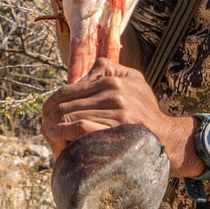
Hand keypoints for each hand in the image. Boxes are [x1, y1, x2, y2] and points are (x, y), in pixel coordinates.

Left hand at [41, 59, 195, 168]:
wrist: (165, 137)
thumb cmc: (146, 109)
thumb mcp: (134, 80)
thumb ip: (109, 70)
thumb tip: (83, 73)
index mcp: (113, 80)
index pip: (71, 88)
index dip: (53, 100)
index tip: (47, 111)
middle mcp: (113, 93)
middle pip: (67, 103)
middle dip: (50, 115)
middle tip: (44, 125)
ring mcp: (115, 113)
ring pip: (70, 116)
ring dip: (54, 127)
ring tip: (48, 134)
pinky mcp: (114, 131)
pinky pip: (80, 128)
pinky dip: (64, 133)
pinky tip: (57, 138)